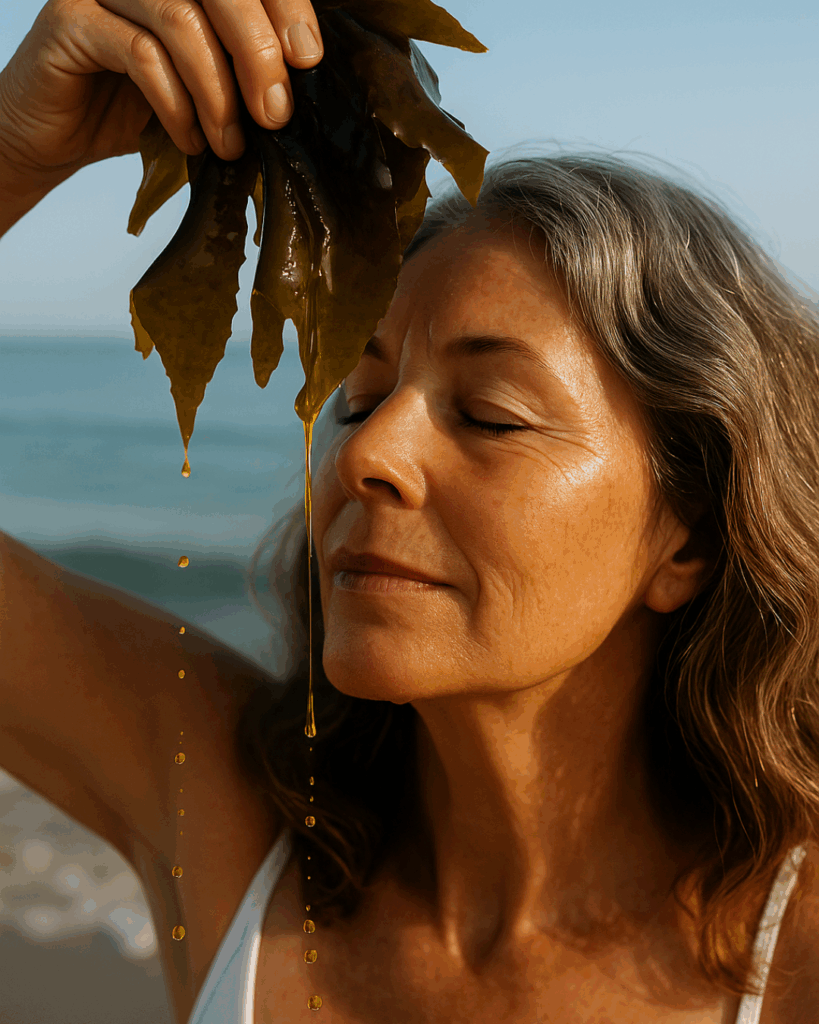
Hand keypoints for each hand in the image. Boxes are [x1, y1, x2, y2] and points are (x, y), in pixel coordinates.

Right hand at [0, 0, 323, 186]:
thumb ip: (245, 74)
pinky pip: (139, 53)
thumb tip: (301, 87)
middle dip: (257, 52)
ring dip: (216, 91)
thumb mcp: (207, 88)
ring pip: (180, 19)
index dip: (285, 7)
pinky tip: (191, 140)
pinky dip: (175, 104)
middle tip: (275, 114)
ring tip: (230, 143)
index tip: (309, 59)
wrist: (61, 134)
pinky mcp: (71, 18)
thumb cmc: (140, 109)